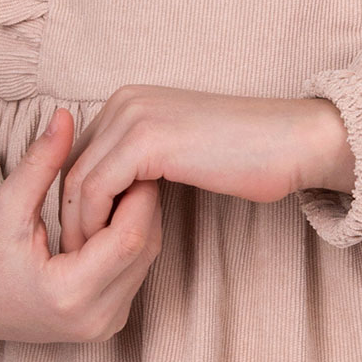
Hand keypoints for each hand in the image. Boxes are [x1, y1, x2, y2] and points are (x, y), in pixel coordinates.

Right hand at [0, 108, 161, 346]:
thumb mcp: (6, 205)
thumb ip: (40, 162)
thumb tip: (65, 114)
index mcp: (68, 294)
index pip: (130, 237)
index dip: (139, 193)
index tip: (135, 158)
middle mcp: (94, 320)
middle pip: (145, 248)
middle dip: (144, 203)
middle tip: (137, 163)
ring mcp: (103, 326)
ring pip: (145, 261)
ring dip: (141, 220)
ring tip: (124, 183)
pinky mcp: (107, 323)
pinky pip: (134, 273)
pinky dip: (131, 241)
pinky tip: (115, 212)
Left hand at [58, 86, 354, 253]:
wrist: (291, 141)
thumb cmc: (248, 154)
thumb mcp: (183, 150)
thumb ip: (147, 162)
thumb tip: (120, 196)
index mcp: (129, 101)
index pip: (80, 155)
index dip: (75, 201)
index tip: (84, 241)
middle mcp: (123, 101)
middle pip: (72, 166)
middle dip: (69, 215)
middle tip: (78, 257)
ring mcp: (132, 118)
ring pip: (77, 181)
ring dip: (79, 226)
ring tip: (90, 260)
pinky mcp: (144, 142)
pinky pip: (97, 191)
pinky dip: (95, 224)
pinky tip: (109, 250)